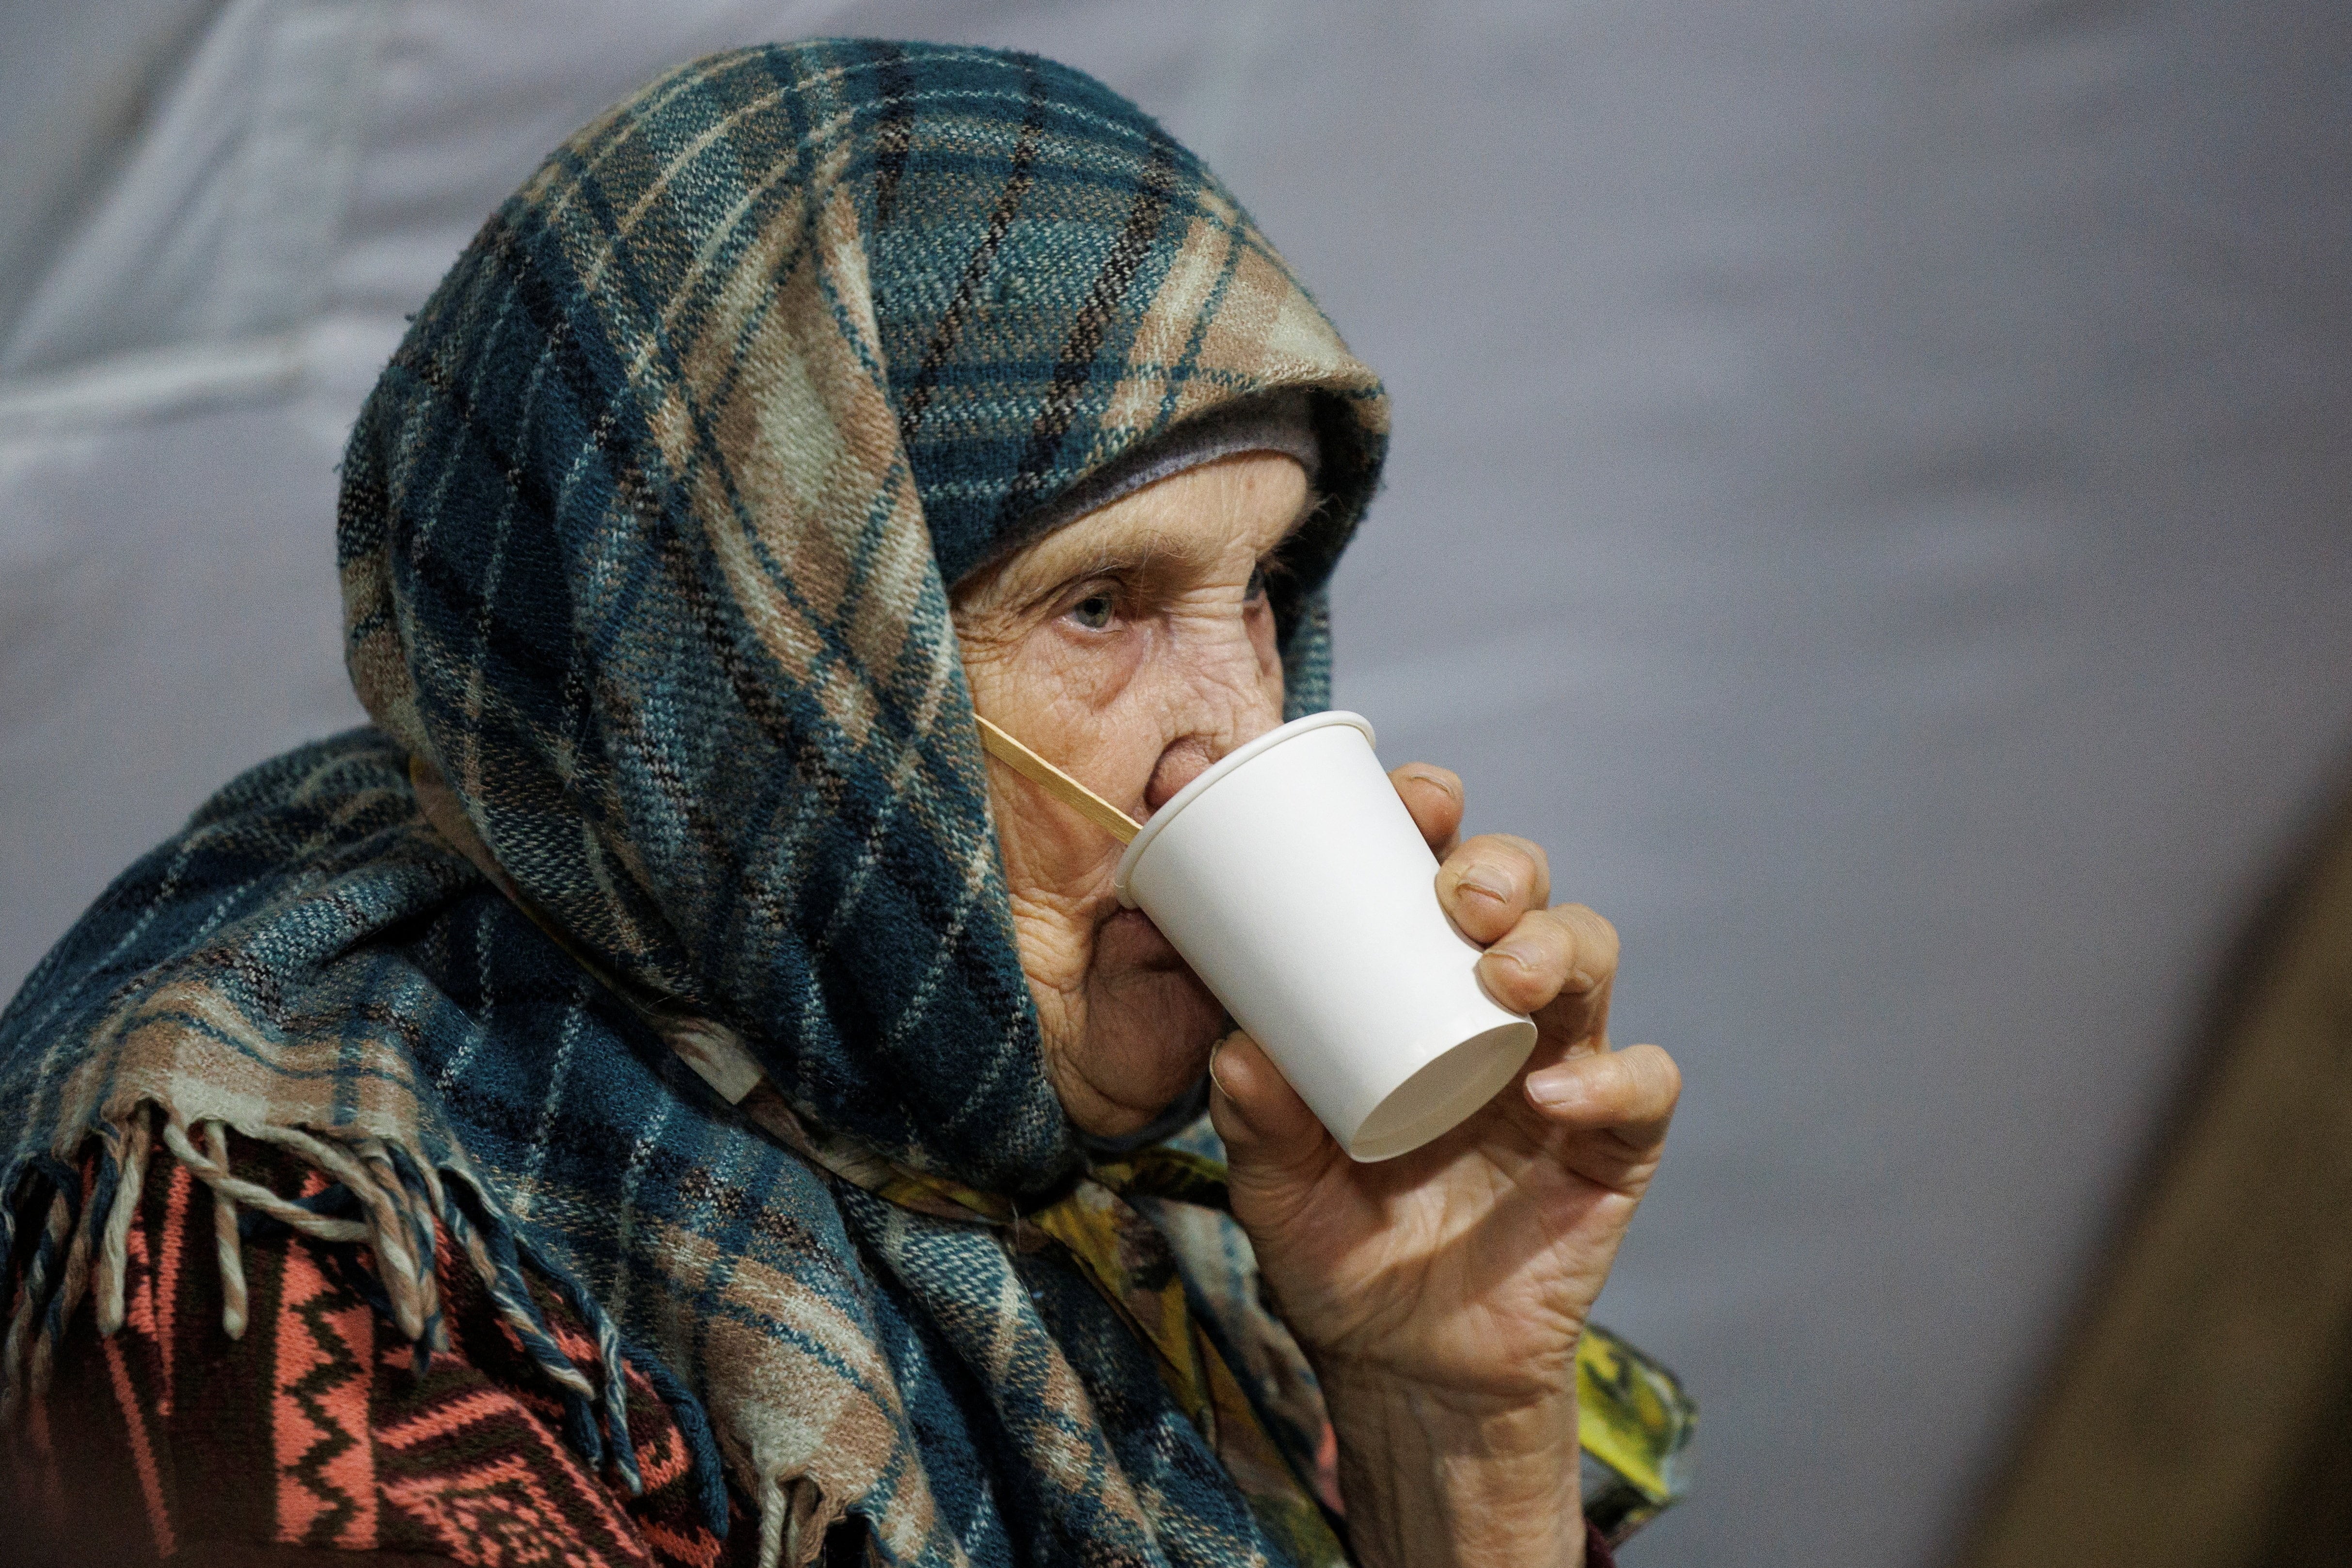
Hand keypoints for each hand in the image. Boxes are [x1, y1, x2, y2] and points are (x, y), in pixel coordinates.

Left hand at [1207, 764, 1679, 1566]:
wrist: (1400, 1364)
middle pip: (1528, 895)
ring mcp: (1562, 1070)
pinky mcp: (1611, 1145)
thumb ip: (1252, 1116)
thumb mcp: (1272, 1180)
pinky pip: (1642, 1088)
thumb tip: (1237, 1046)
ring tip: (1504, 975)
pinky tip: (1553, 1092)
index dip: (1434, 814)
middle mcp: (1496, 1008)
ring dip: (1557, 947)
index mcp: (1415, 983)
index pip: (1436, 867)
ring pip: (1592, 963)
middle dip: (1503, 867)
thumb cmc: (1335, 1244)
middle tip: (1461, 893)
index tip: (1411, 794)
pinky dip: (1611, 1077)